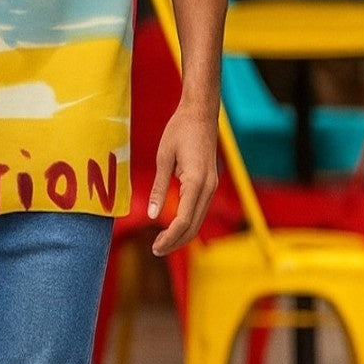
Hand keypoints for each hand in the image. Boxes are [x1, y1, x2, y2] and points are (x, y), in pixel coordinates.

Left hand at [147, 104, 218, 255]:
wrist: (200, 113)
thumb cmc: (180, 130)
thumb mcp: (163, 158)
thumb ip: (159, 188)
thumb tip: (151, 214)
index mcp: (196, 181)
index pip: (184, 219)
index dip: (170, 237)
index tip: (155, 247)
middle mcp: (208, 187)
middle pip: (194, 225)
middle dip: (175, 241)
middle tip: (155, 250)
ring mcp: (212, 185)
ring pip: (198, 219)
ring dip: (182, 234)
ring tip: (162, 243)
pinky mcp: (210, 182)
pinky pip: (199, 209)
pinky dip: (188, 222)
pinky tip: (173, 226)